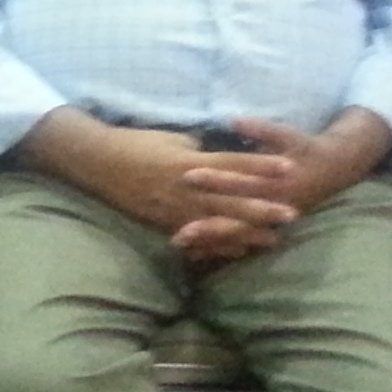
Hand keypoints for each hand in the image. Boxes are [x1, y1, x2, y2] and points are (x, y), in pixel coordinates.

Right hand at [22, 112, 297, 264]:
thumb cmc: (137, 144)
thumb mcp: (174, 140)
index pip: (233, 165)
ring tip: (273, 239)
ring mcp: (175, 209)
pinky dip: (219, 245)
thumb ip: (201, 151)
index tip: (289, 167)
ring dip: (247, 232)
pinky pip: (197, 237)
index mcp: (190, 163)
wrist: (98, 162)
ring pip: (218, 224)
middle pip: (231, 200)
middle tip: (293, 214)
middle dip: (263, 208)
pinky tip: (239, 251)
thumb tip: (223, 155)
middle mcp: (186, 189)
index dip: (262, 166)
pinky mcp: (164, 223)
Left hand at [170, 115, 390, 263]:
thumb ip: (260, 129)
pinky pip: (243, 242)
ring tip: (181, 246)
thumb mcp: (287, 135)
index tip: (188, 175)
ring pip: (239, 236)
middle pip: (238, 219)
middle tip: (179, 233)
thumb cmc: (305, 148)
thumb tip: (234, 119)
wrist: (335, 168)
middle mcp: (274, 206)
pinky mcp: (270, 228)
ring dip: (211, 243)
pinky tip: (195, 254)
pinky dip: (221, 248)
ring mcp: (272, 221)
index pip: (241, 181)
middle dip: (209, 227)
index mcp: (275, 182)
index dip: (215, 180)